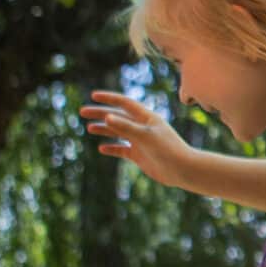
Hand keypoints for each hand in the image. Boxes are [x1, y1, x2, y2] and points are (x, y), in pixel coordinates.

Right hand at [83, 90, 197, 188]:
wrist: (183, 170)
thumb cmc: (168, 150)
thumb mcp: (145, 136)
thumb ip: (126, 127)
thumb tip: (107, 116)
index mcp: (147, 118)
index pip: (125, 103)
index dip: (109, 98)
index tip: (93, 96)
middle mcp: (143, 127)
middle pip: (118, 116)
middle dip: (101, 113)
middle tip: (83, 112)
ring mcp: (140, 141)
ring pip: (118, 132)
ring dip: (104, 129)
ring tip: (90, 128)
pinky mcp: (140, 155)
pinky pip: (122, 149)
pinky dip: (112, 148)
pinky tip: (102, 148)